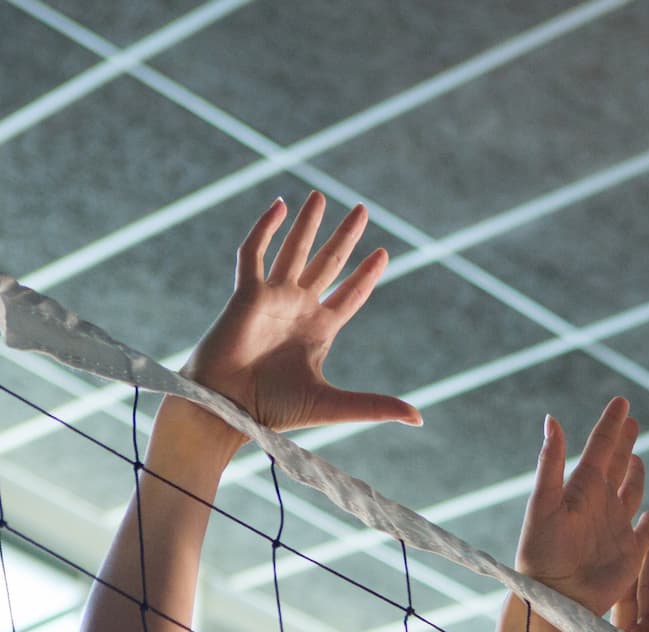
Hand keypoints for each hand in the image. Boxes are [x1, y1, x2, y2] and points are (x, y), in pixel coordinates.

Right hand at [181, 193, 419, 439]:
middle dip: (345, 237)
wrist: (229, 408)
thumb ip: (376, 405)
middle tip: (363, 210)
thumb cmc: (275, 408)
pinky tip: (280, 205)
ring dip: (308, 224)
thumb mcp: (334, 404)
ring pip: (294, 251)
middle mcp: (298, 309)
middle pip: (328, 264)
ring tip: (321, 196)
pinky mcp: (246, 293)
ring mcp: (272, 298)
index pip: (350, 295)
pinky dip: (265, 228)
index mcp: (320, 331)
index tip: (383, 253)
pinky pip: (254, 252)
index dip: (366, 275)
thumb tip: (419, 418)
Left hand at [518, 397, 648, 616]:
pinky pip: (645, 535)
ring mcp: (615, 530)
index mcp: (581, 489)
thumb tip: (552, 420)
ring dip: (635, 476)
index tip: (622, 402)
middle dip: (624, 442)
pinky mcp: (629, 556)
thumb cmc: (541, 554)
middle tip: (632, 420)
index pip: (600, 448)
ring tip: (638, 459)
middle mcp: (600, 505)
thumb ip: (551, 463)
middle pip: (616, 465)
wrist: (554, 600)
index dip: (612, 424)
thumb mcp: (543, 504)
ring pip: (630, 495)